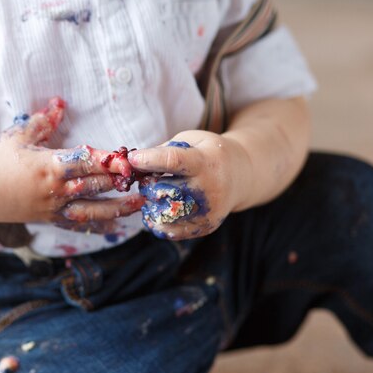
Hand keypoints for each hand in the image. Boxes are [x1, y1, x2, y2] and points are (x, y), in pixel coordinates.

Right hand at [0, 98, 143, 227]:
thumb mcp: (19, 135)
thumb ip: (44, 121)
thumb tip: (60, 101)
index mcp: (50, 166)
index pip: (86, 162)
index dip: (109, 159)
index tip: (129, 157)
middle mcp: (56, 190)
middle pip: (95, 185)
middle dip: (121, 181)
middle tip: (146, 177)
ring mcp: (53, 208)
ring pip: (92, 210)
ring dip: (118, 207)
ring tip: (139, 203)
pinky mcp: (49, 219)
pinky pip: (77, 225)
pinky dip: (98, 227)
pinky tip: (116, 227)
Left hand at [128, 130, 252, 239]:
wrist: (240, 176)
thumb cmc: (207, 153)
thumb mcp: (190, 140)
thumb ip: (162, 150)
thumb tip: (132, 162)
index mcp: (204, 161)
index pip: (172, 160)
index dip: (148, 160)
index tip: (131, 159)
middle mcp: (208, 188)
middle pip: (164, 190)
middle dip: (147, 185)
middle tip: (145, 180)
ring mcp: (208, 210)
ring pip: (165, 215)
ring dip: (150, 206)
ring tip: (151, 196)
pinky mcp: (206, 226)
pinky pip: (173, 231)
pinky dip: (158, 223)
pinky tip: (155, 211)